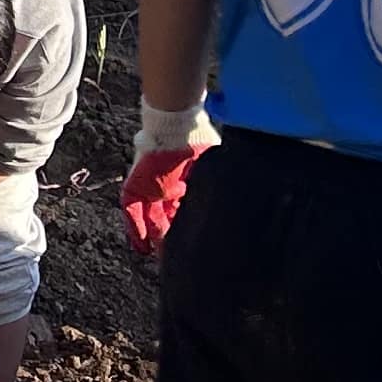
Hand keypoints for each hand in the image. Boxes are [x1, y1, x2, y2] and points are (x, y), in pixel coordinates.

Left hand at [123, 101, 217, 256]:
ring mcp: (150, 186)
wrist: (176, 122)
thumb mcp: (214, 166)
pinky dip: (134, 228)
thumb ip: (224, 181)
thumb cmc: (198, 140)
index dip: (188, 230)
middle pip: (166, 219)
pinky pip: (131, 209)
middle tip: (174, 259)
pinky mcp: (136, 183)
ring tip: (156, 257)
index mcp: (185, 185)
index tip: (196, 246)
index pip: (185, 213)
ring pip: (148, 218)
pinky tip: (140, 246)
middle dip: (170, 239)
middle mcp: (167, 188)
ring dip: (152, 237)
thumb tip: (250, 194)